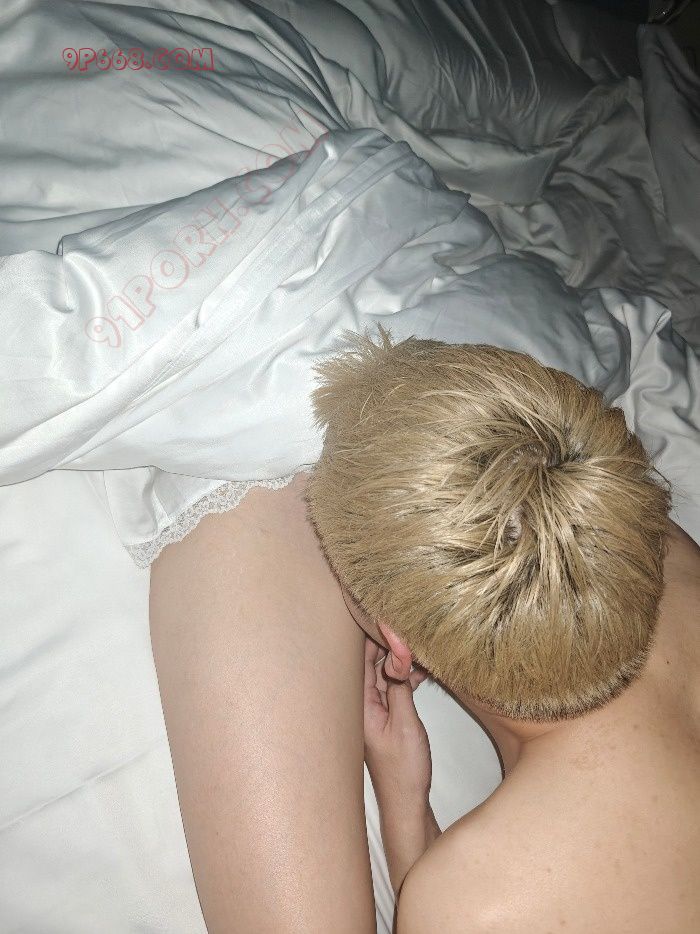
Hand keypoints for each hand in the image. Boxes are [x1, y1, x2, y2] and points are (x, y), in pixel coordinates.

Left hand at [363, 636, 431, 807]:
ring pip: (386, 672)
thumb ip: (399, 686)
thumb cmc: (403, 768)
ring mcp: (375, 708)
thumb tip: (396, 654)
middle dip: (390, 644)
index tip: (386, 616)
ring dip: (402, 661)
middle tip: (410, 628)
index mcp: (359, 704)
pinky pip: (396, 685)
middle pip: (371, 661)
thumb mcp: (405, 723)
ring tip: (422, 648)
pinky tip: (424, 670)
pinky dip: (408, 677)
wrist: (407, 802)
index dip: (372, 636)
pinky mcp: (388, 714)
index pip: (360, 659)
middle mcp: (362, 703)